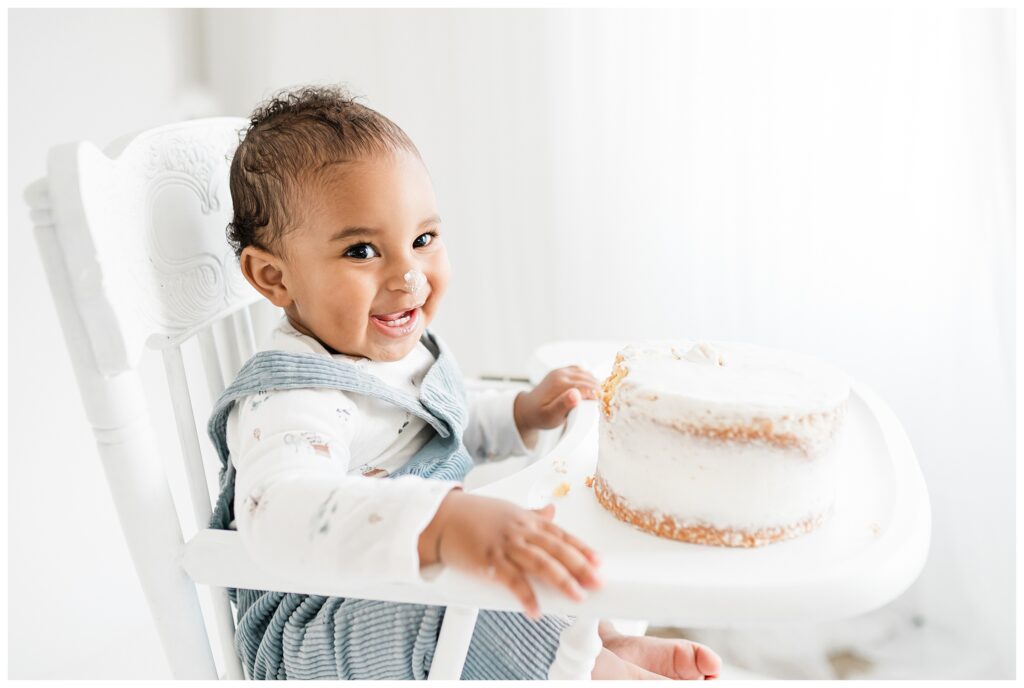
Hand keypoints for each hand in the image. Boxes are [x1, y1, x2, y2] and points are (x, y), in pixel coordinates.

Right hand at [421, 489, 602, 618]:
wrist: (441, 517)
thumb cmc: (473, 515)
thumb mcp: (508, 510)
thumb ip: (532, 514)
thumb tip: (553, 511)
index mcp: (527, 520)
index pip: (561, 535)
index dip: (582, 549)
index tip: (599, 562)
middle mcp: (520, 531)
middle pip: (556, 549)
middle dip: (580, 566)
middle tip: (598, 582)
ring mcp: (505, 545)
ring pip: (540, 563)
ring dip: (561, 580)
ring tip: (577, 596)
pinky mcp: (488, 561)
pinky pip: (511, 580)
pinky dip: (525, 595)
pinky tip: (536, 610)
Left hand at [513, 366, 599, 444]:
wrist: (527, 410)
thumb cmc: (540, 416)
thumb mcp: (551, 416)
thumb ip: (563, 405)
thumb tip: (577, 394)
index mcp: (559, 384)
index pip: (586, 386)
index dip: (596, 395)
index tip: (603, 405)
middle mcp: (560, 373)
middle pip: (587, 378)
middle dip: (598, 388)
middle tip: (606, 401)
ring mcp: (560, 371)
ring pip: (585, 372)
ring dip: (594, 382)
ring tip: (600, 396)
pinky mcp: (561, 371)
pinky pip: (579, 370)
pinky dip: (587, 377)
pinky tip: (591, 387)